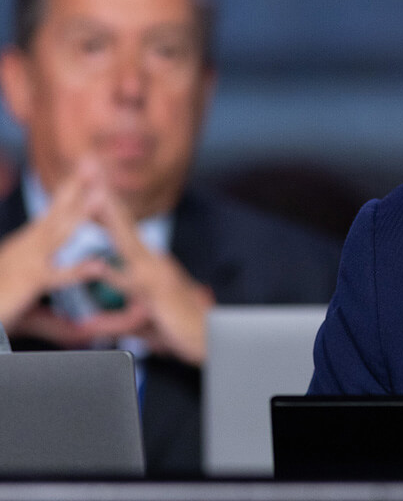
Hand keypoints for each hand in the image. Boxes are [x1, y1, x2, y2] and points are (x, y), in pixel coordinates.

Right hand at [0, 162, 107, 334]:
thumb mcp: (32, 316)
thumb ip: (60, 322)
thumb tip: (83, 332)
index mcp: (28, 249)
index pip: (53, 215)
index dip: (70, 193)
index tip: (88, 173)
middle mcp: (27, 249)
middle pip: (56, 213)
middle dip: (76, 187)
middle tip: (93, 161)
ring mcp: (26, 263)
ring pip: (58, 234)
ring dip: (80, 214)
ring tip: (102, 195)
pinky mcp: (27, 285)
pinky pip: (56, 277)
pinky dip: (77, 271)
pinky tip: (98, 266)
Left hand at [92, 189, 213, 365]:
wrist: (213, 336)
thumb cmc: (180, 328)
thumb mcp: (141, 319)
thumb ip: (113, 319)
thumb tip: (88, 323)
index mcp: (149, 262)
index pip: (122, 227)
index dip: (104, 204)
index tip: (89, 181)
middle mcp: (153, 261)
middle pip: (124, 222)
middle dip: (104, 194)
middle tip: (90, 166)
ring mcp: (156, 274)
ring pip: (126, 242)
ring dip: (109, 218)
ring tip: (92, 196)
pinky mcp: (157, 295)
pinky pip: (131, 283)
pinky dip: (112, 273)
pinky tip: (97, 264)